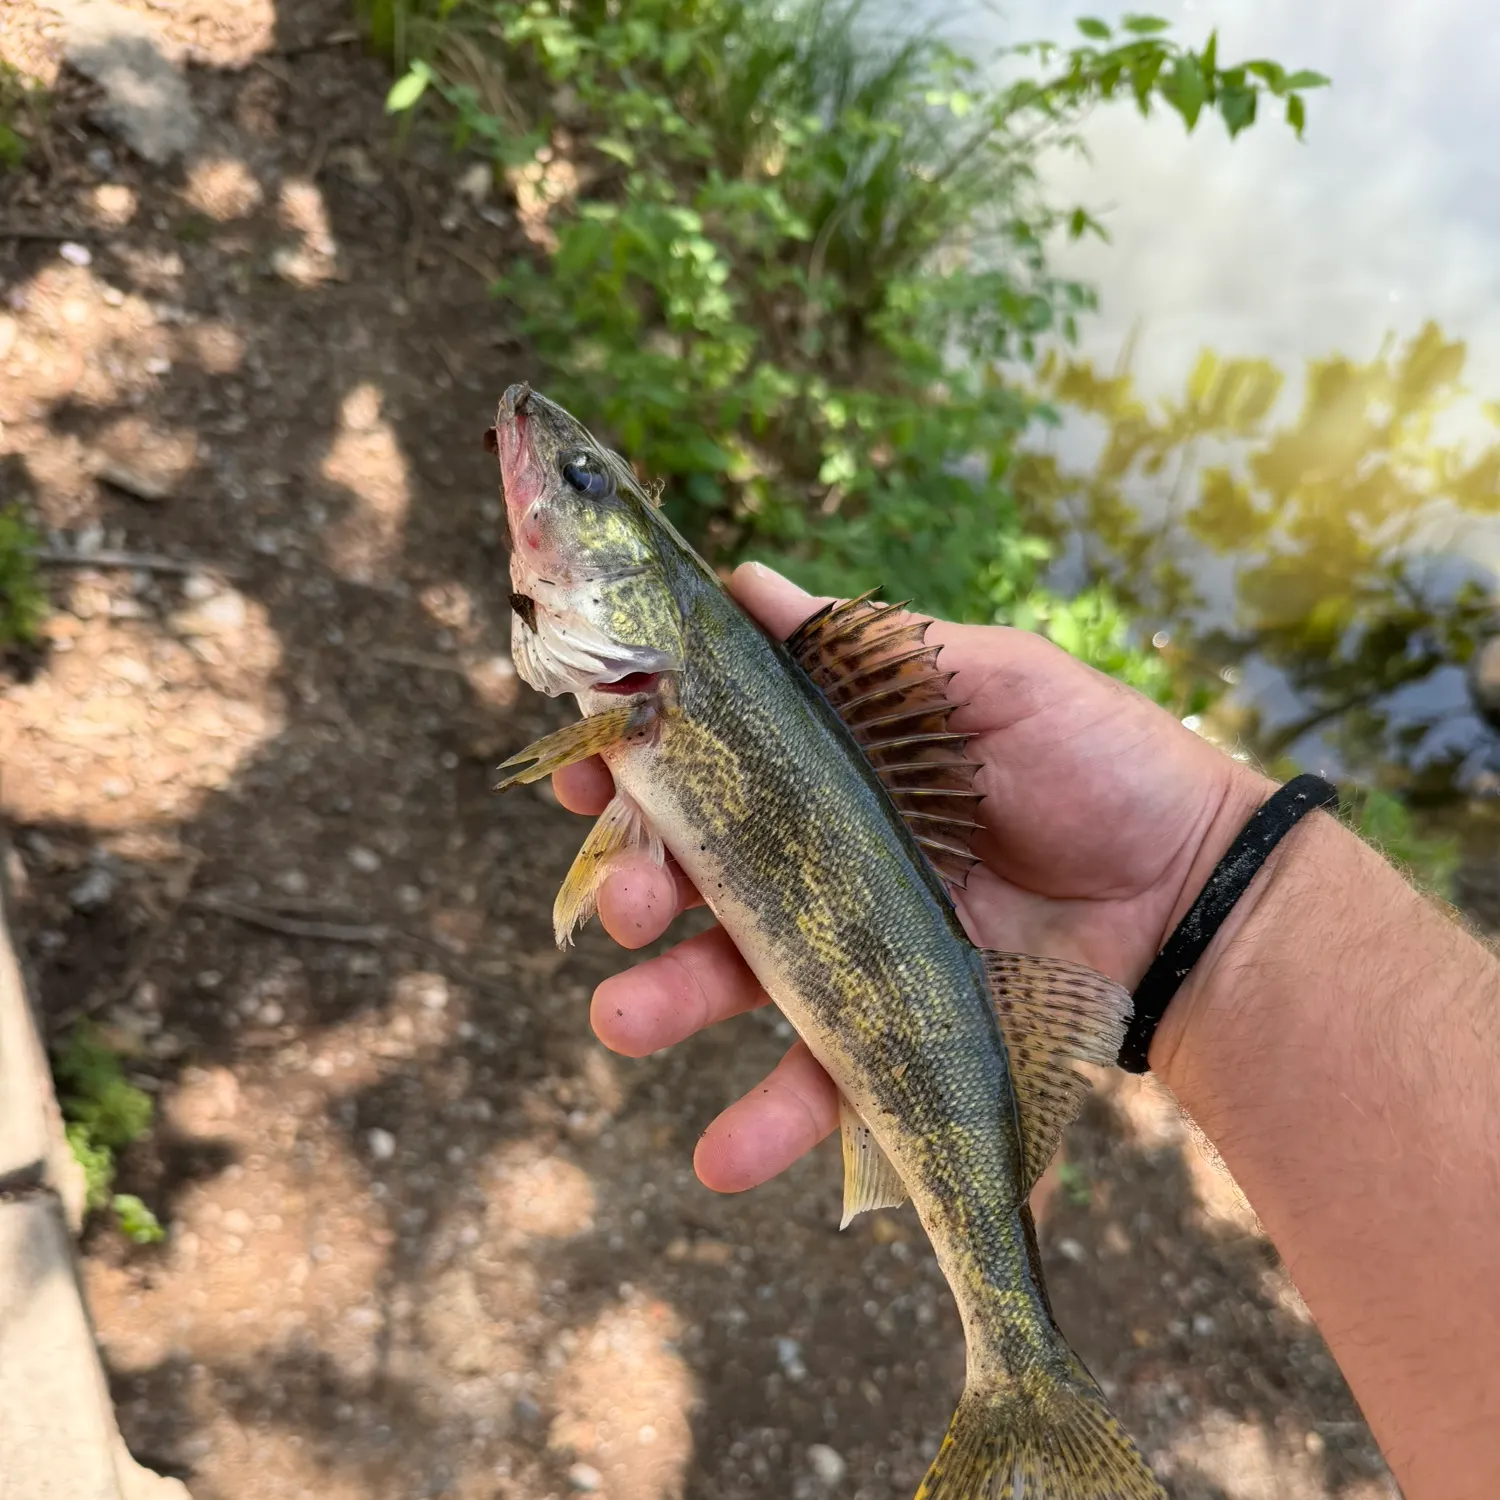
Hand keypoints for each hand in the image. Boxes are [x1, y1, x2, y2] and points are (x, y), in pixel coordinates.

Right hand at [554, 563, 1267, 1193]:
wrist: (1198, 893)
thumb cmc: (1102, 763)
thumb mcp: (993, 680)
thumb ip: (871, 647)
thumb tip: (744, 582)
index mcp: (831, 768)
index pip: (706, 761)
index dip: (633, 762)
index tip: (585, 764)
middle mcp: (821, 858)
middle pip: (696, 874)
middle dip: (634, 883)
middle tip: (619, 900)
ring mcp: (849, 950)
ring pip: (734, 980)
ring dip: (666, 1001)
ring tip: (622, 1020)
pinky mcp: (892, 1032)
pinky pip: (819, 1082)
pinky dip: (768, 1121)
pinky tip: (720, 1156)